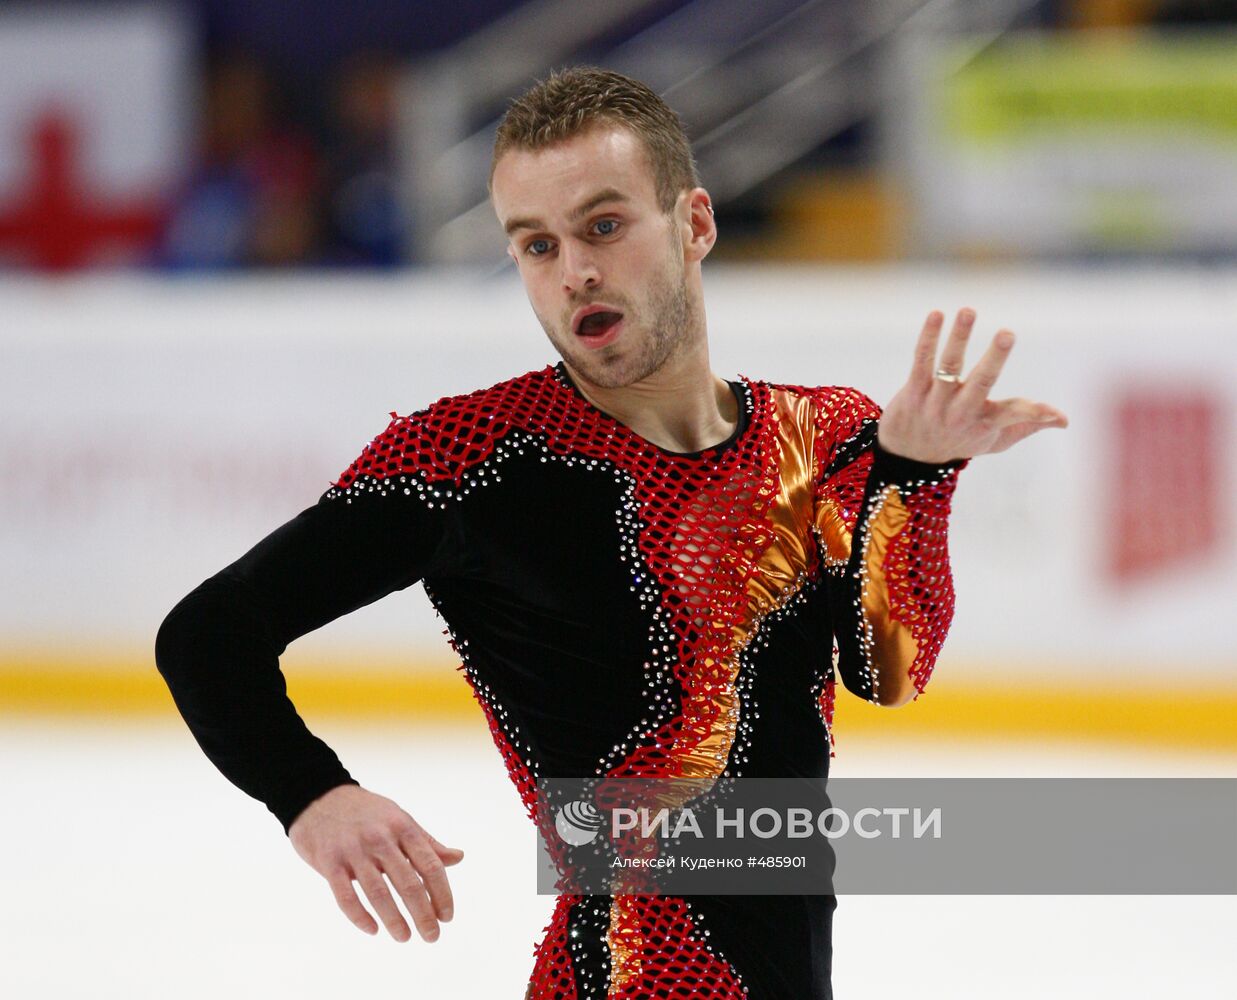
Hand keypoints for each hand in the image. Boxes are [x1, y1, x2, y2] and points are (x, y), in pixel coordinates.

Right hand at [288, 783, 464, 942]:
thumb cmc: (367, 812)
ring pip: (378, 894)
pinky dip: (360, 917)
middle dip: (423, 914)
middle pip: (408, 883)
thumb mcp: (400, 819)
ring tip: (405, 937)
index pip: (430, 866)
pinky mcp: (329, 862)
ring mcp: (354, 850)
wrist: (319, 796)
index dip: (442, 894)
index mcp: (402, 827)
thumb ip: (427, 843)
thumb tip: (458, 858)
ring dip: (394, 920)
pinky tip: (373, 929)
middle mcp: (380, 839)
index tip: (447, 916)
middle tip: (432, 936)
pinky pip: (346, 896)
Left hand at [877, 308, 1067, 463]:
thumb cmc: (961, 442)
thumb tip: (1064, 419)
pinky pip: (921, 360)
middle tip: (1007, 333)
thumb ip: (1028, 425)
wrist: (909, 457)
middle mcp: (961, 412)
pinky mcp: (913, 391)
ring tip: (969, 311)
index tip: (1054, 413)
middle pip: (981, 382)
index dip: (1035, 414)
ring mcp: (935, 401)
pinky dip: (929, 338)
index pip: (1014, 416)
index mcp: (985, 423)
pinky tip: (937, 315)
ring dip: (958, 337)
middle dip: (995, 358)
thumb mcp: (995, 440)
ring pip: (949, 365)